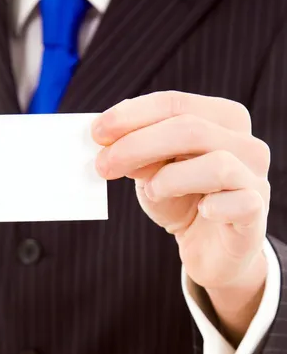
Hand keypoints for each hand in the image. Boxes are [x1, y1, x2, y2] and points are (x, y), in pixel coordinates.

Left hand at [92, 91, 269, 291]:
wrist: (211, 250)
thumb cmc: (184, 203)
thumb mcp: (154, 174)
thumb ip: (139, 153)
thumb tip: (110, 138)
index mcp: (222, 120)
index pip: (175, 104)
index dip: (132, 115)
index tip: (97, 132)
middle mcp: (246, 143)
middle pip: (190, 129)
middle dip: (138, 145)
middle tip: (103, 164)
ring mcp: (255, 178)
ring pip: (216, 163)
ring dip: (171, 178)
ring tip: (152, 191)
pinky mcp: (256, 211)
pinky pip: (239, 202)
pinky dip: (213, 206)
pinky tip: (200, 211)